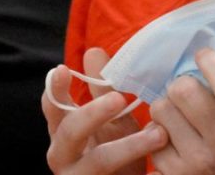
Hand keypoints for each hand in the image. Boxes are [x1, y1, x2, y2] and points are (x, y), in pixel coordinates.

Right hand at [43, 47, 167, 174]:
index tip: (63, 69)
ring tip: (159, 133)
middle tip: (118, 98)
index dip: (55, 89)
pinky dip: (140, 168)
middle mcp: (63, 155)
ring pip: (98, 162)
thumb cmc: (117, 148)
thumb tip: (93, 51)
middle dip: (92, 114)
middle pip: (69, 133)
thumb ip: (102, 87)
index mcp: (64, 130)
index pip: (53, 107)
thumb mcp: (111, 116)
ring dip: (129, 146)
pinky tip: (161, 158)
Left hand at [149, 48, 214, 174]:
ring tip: (177, 115)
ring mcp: (197, 161)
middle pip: (184, 90)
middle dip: (182, 85)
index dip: (210, 63)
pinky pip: (151, 137)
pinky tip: (170, 137)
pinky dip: (157, 133)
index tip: (203, 56)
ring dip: (166, 107)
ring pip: (161, 109)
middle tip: (186, 92)